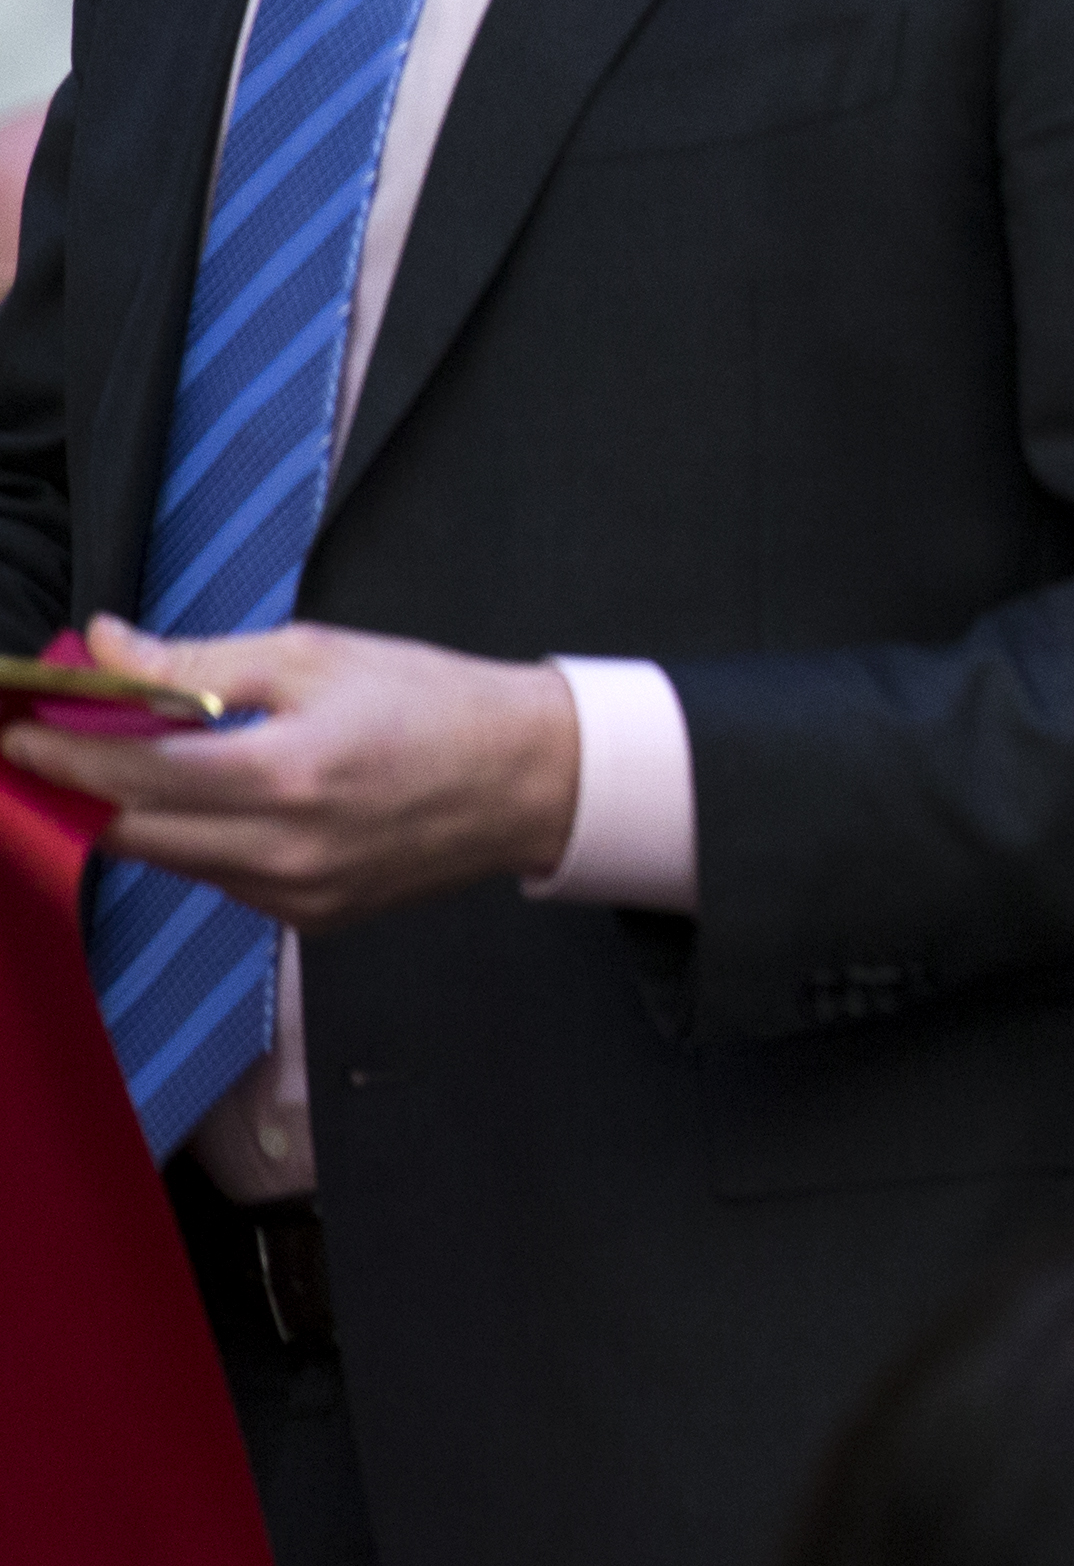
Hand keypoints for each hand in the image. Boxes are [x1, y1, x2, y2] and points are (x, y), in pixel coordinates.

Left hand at [0, 615, 577, 929]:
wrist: (531, 778)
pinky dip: (198, 840)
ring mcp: (298, 894)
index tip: (18, 729)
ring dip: (138, 814)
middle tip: (50, 748)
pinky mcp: (312, 917)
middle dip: (81, 788)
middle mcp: (286, 848)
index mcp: (287, 772)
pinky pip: (221, 879)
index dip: (62, 752)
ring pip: (170, 860)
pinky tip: (220, 800)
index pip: (133, 772)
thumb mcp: (315, 655)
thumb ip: (197, 662)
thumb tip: (102, 648)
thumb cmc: (434, 702)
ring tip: (137, 763)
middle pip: (131, 832)